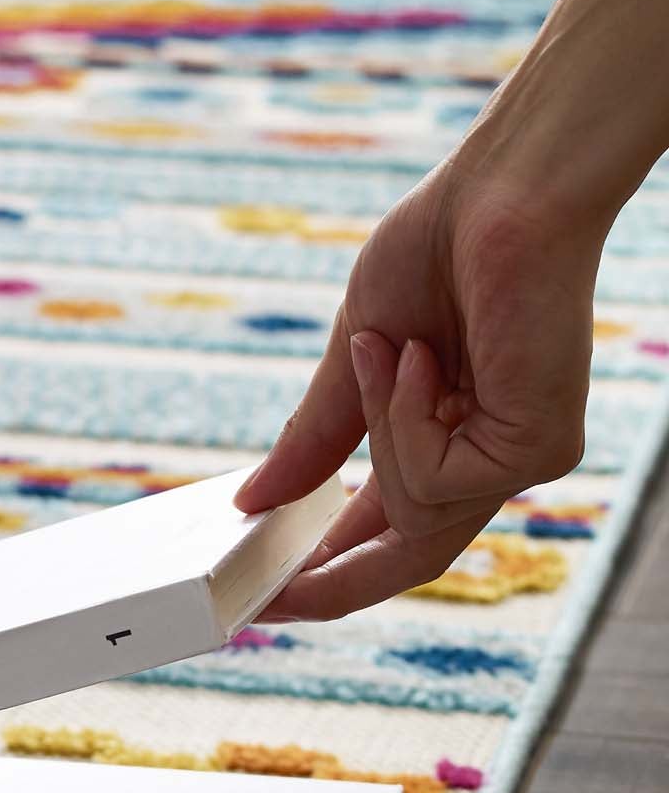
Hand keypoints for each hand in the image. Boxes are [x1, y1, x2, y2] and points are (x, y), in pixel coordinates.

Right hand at [235, 160, 603, 620]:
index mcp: (440, 441)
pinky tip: (422, 356)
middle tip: (264, 600)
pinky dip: (405, 418)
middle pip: (407, 561)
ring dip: (375, 426)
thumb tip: (253, 503)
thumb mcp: (350, 360)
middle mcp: (486, 460)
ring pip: (411, 513)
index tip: (264, 596)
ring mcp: (518, 459)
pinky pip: (433, 480)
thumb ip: (313, 439)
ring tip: (390, 346)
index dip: (324, 570)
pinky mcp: (539, 450)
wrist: (502, 192)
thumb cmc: (436, 250)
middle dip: (330, 582)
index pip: (384, 532)